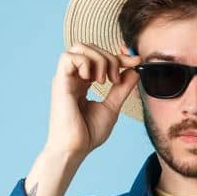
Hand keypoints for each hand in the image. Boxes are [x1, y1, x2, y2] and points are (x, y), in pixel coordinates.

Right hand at [48, 43, 138, 157]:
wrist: (75, 148)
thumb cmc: (89, 132)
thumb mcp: (113, 106)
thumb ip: (122, 87)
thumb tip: (134, 69)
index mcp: (83, 82)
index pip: (100, 58)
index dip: (119, 56)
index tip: (136, 60)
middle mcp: (73, 77)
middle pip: (89, 47)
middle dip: (110, 57)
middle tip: (116, 79)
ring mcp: (66, 78)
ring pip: (79, 47)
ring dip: (99, 59)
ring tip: (105, 80)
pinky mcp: (60, 82)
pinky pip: (68, 57)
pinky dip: (85, 63)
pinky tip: (91, 80)